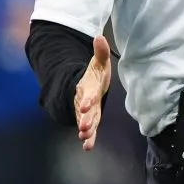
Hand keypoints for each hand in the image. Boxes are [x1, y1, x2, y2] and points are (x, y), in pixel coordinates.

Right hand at [75, 35, 111, 150]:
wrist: (88, 84)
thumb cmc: (96, 73)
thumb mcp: (99, 62)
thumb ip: (100, 51)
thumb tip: (99, 36)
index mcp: (87, 87)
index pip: (87, 93)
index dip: (87, 98)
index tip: (87, 104)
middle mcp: (85, 101)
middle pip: (84, 111)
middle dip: (84, 118)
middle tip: (83, 128)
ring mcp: (87, 112)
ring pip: (85, 121)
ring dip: (85, 130)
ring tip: (84, 138)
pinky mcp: (91, 119)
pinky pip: (90, 130)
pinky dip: (89, 138)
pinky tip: (87, 147)